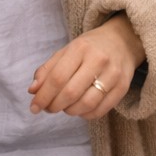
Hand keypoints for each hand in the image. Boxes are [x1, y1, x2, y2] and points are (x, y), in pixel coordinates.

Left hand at [28, 14, 144, 120]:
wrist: (123, 41)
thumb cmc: (89, 48)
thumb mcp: (66, 51)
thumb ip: (47, 70)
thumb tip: (33, 91)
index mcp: (80, 48)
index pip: (57, 78)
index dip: (43, 96)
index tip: (34, 107)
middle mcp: (98, 60)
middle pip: (71, 92)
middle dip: (54, 106)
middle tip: (48, 109)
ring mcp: (113, 74)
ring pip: (87, 104)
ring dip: (70, 111)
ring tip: (65, 107)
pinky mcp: (123, 87)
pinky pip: (100, 110)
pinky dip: (85, 115)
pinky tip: (80, 109)